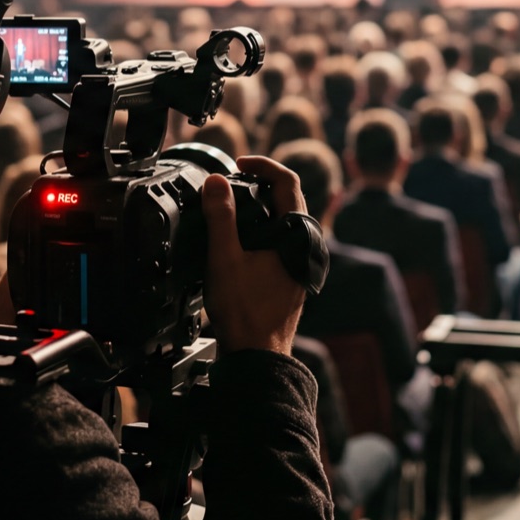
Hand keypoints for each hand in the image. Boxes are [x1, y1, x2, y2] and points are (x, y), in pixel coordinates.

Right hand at [201, 156, 307, 355]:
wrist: (257, 357)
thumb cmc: (245, 313)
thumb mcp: (225, 259)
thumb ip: (221, 217)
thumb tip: (216, 182)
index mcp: (296, 236)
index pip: (287, 182)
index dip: (262, 165)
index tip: (238, 163)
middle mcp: (304, 247)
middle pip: (286, 199)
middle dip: (257, 185)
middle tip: (229, 183)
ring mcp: (298, 262)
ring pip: (281, 221)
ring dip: (257, 208)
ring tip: (227, 208)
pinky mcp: (289, 276)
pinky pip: (277, 241)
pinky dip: (258, 230)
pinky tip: (235, 241)